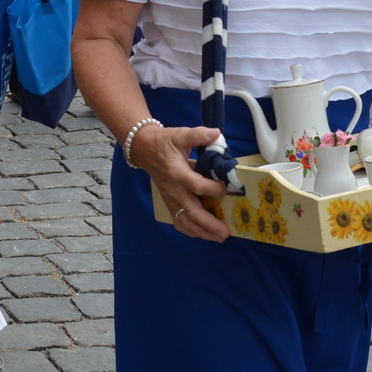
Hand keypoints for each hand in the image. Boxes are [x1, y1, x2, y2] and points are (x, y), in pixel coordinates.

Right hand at [135, 123, 230, 242]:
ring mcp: (171, 199)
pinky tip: (203, 234)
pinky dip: (191, 230)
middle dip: (210, 224)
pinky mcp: (169, 203)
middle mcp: (173, 190)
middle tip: (226, 231)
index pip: (196, 185)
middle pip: (192, 212)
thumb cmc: (164, 142)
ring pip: (185, 221)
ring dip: (202, 232)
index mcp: (177, 173)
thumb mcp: (180, 134)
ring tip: (219, 237)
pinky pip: (179, 221)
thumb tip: (216, 133)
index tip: (227, 189)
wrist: (144, 149)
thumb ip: (198, 135)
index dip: (213, 189)